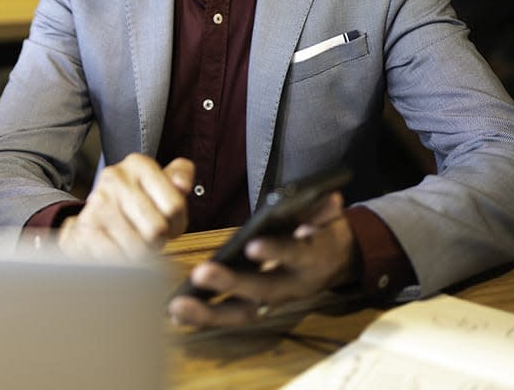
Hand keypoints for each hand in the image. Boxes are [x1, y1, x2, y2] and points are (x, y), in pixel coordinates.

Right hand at [58, 154, 193, 260]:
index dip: (177, 224)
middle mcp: (117, 178)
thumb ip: (180, 176)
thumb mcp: (160, 185)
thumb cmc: (132, 205)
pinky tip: (120, 250)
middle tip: (150, 237)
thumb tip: (183, 185)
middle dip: (159, 241)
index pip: (175, 206)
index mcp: (139, 164)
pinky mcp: (87, 228)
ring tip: (134, 243)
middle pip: (158, 229)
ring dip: (142, 254)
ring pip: (139, 248)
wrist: (93, 221)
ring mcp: (99, 203)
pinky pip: (119, 258)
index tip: (168, 223)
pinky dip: (124, 262)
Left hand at [167, 192, 357, 326]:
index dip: (275, 251)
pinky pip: (231, 316)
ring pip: (243, 312)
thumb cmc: (323, 231)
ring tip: (176, 306)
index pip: (294, 255)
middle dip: (231, 284)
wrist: (338, 261)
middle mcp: (293, 285)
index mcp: (311, 259)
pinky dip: (205, 317)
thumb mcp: (329, 216)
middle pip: (262, 291)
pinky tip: (175, 313)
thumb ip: (324, 209)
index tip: (251, 246)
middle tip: (200, 274)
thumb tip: (326, 197)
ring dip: (209, 313)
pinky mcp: (258, 308)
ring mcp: (275, 300)